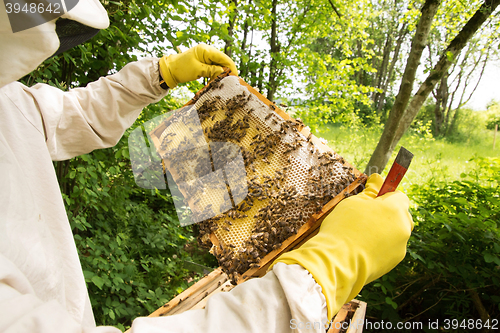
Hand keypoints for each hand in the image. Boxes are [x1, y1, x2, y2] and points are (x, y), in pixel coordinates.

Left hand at [159, 43, 237, 88]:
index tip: (235, 76)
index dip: (230, 67)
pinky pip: (213, 67)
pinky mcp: (203, 62)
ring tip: (224, 83)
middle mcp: (207, 51)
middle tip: (231, 82)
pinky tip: (217, 81)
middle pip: (222, 60)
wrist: (169, 70)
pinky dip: (216, 74)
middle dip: (227, 71)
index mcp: (205, 50)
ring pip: (218, 64)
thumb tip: (224, 71)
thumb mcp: (197, 70)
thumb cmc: (181, 69)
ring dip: (221, 73)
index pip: (223, 57)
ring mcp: (205, 56)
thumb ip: (211, 70)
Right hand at [271, 174, 413, 318]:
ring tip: (360, 233)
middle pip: (400, 214)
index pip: (399, 195)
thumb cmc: (343, 227)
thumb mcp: (354, 202)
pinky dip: (380, 245)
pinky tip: (361, 246)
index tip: (372, 198)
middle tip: (364, 215)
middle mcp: (403, 227)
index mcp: (395, 209)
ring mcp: (400, 246)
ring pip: (395, 232)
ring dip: (384, 229)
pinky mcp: (393, 262)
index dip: (385, 195)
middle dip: (387, 212)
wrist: (337, 261)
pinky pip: (390, 247)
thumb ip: (370, 191)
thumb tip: (378, 178)